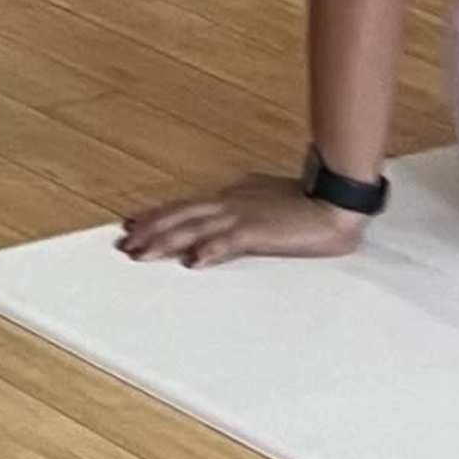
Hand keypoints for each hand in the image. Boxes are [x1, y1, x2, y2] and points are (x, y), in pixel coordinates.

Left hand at [119, 171, 366, 266]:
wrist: (334, 201)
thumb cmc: (302, 202)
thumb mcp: (261, 199)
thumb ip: (239, 205)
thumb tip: (220, 214)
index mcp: (230, 196)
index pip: (185, 206)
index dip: (157, 215)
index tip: (132, 223)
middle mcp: (228, 203)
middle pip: (180, 216)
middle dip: (150, 230)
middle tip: (124, 243)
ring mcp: (241, 216)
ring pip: (194, 228)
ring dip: (165, 241)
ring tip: (141, 253)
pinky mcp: (259, 232)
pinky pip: (228, 243)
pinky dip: (209, 251)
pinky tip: (192, 261)